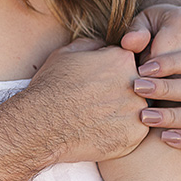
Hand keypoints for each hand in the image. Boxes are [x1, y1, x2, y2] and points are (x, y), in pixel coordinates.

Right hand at [21, 38, 148, 164]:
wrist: (42, 124)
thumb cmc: (50, 87)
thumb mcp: (66, 53)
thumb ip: (92, 44)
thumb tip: (104, 46)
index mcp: (122, 59)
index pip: (128, 63)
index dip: (111, 72)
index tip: (97, 82)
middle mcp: (136, 83)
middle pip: (138, 85)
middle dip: (121, 92)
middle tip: (96, 103)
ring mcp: (137, 110)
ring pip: (137, 109)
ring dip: (122, 113)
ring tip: (96, 119)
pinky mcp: (135, 135)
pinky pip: (135, 132)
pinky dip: (121, 133)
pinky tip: (100, 132)